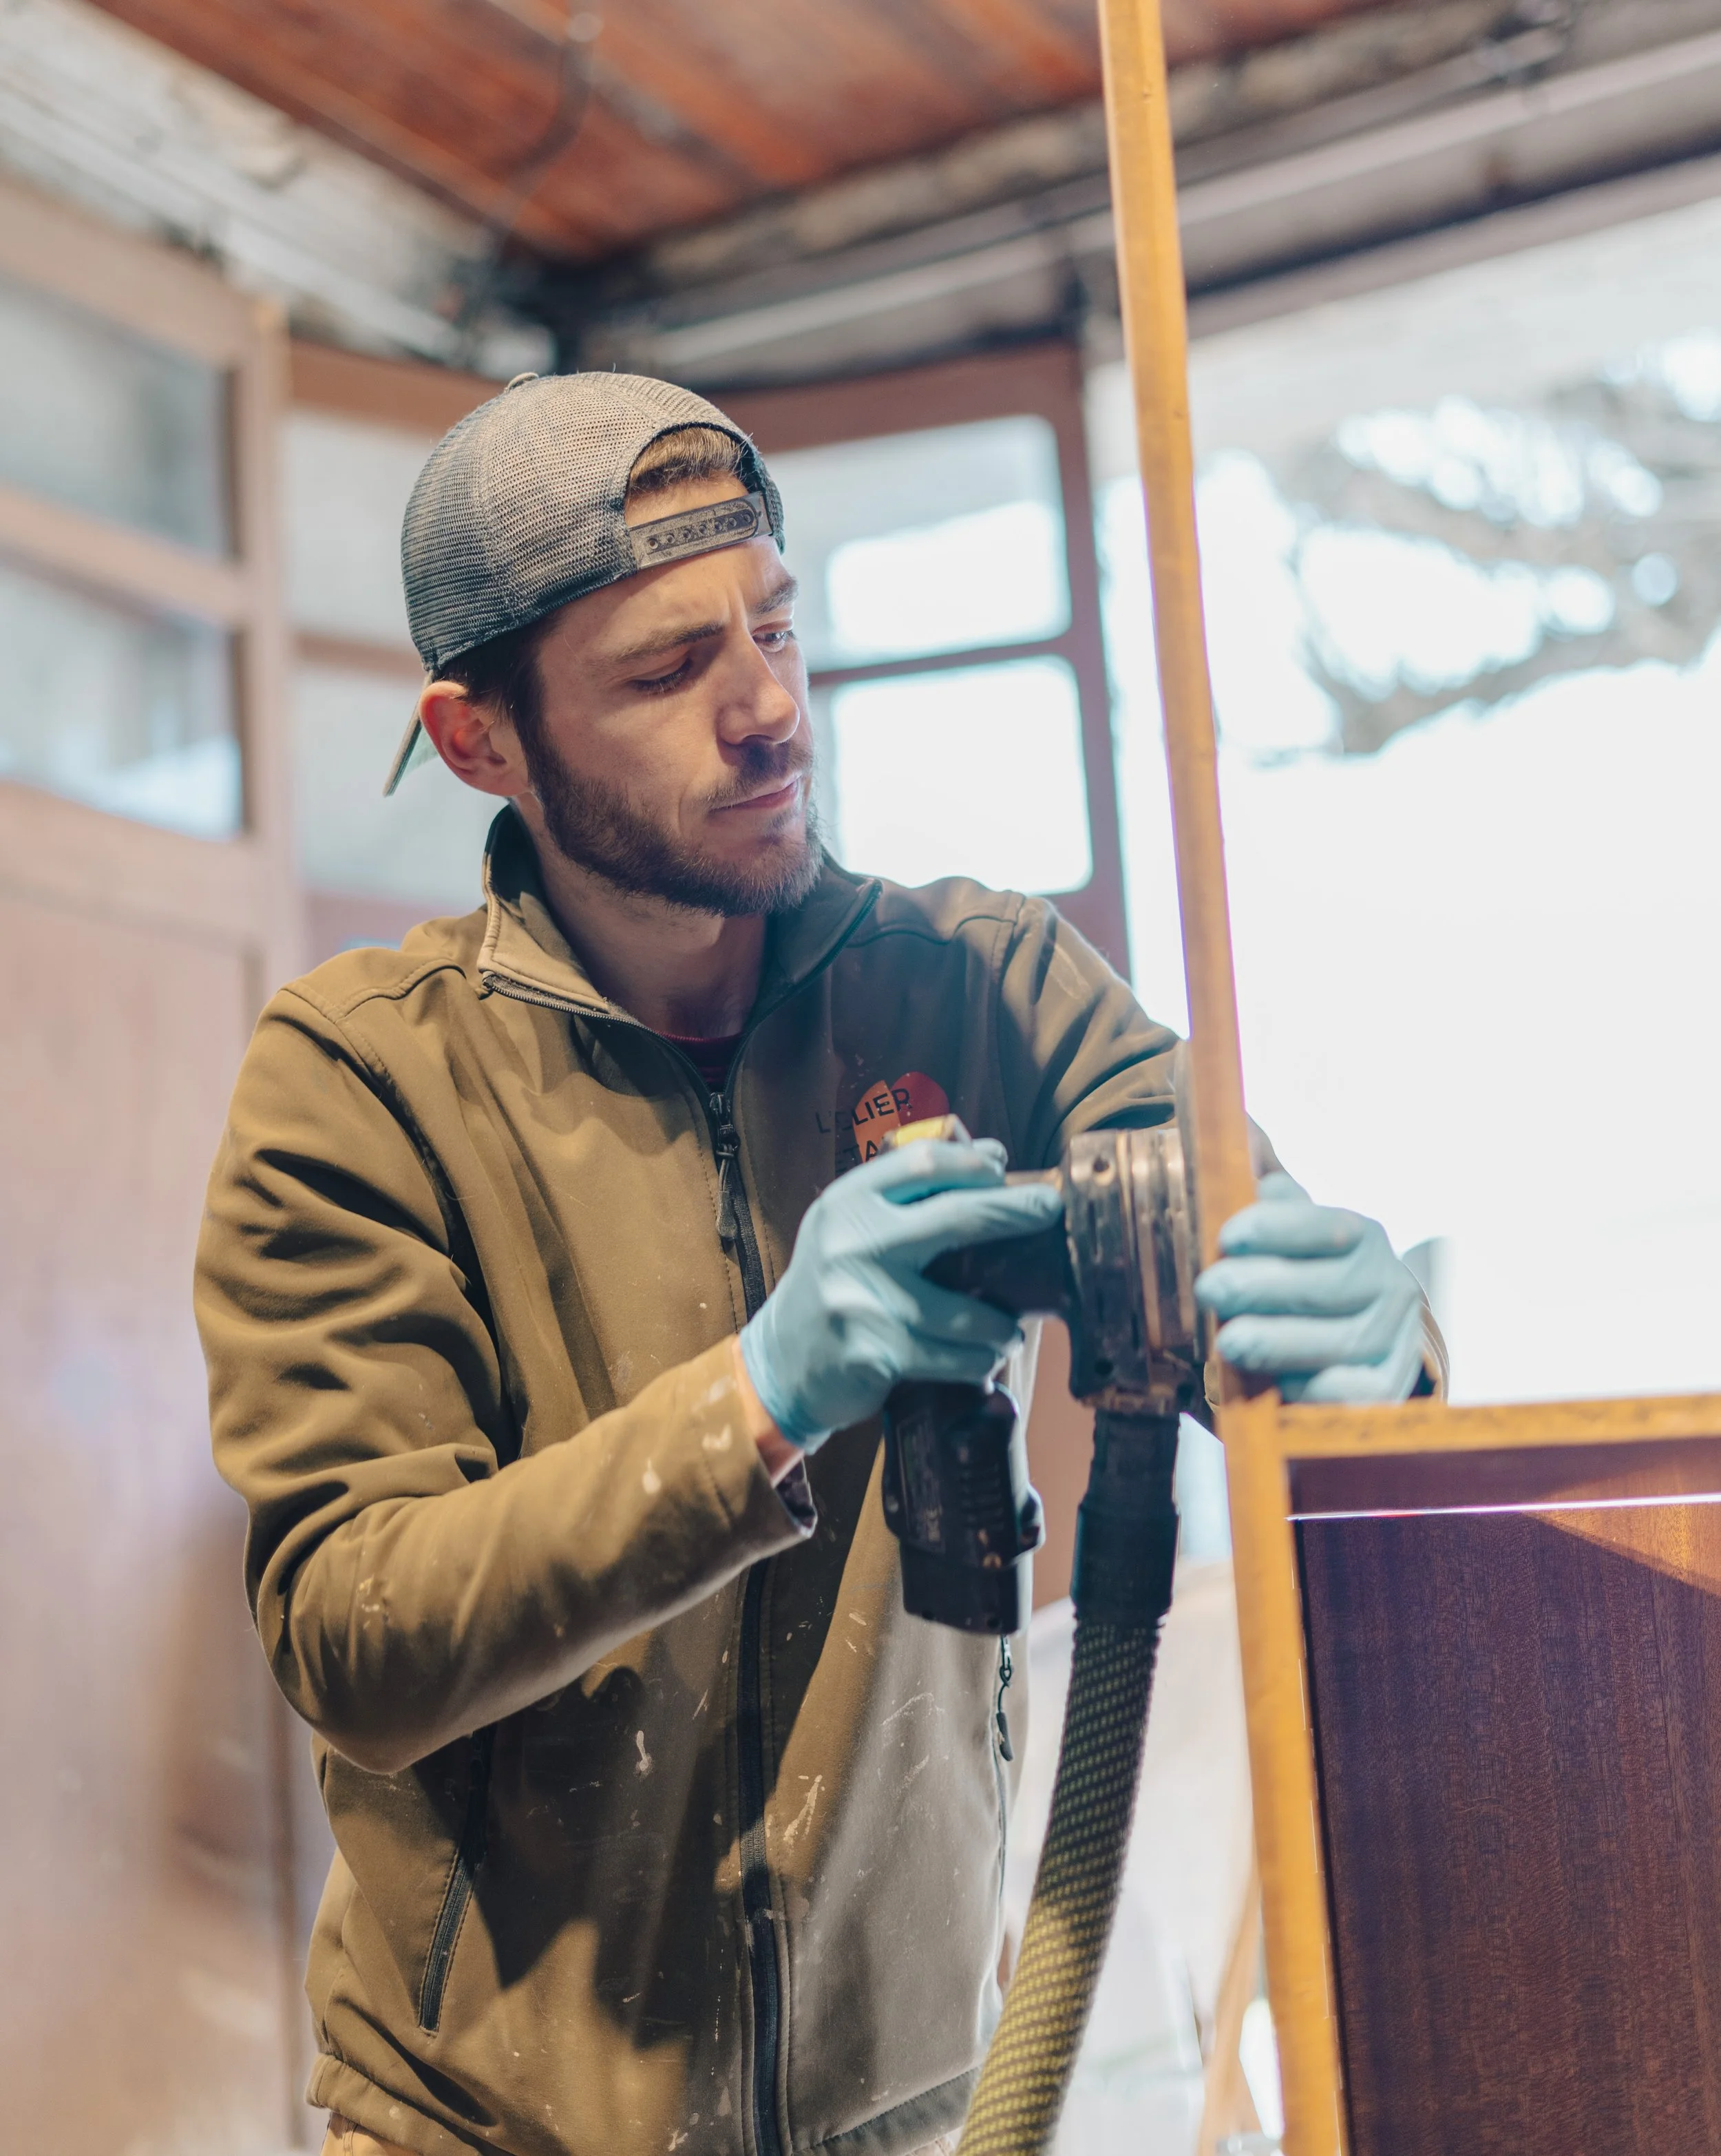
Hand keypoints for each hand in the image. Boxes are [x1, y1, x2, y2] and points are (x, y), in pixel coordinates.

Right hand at [740, 1139, 1063, 1448]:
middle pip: (957, 1217)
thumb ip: (909, 1193)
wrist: (781, 1360)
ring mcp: (866, 1300)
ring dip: (1002, 1324)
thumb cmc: (832, 1284)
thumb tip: (993, 1155)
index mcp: (847, 1202)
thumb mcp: (851, 1226)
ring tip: (1010, 1329)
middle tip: (1051, 1209)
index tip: (1004, 1170)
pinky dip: (980, 1360)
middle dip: (1015, 1212)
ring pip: (967, 1310)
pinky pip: (956, 1357)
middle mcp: (853, 1243)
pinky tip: (983, 1358)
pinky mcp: (880, 1353)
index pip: (923, 1162)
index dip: (974, 1163)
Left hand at [1195, 1173, 1424, 1402]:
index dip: (1280, 1227)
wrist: (1359, 1339)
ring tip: (1229, 1342)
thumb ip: (1261, 1189)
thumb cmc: (1300, 1277)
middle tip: (1210, 1290)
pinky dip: (1319, 1389)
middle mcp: (1388, 1282)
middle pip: (1332, 1286)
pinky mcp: (1388, 1387)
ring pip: (1344, 1342)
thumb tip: (1237, 1132)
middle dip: (1265, 1288)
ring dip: (1283, 1342)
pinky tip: (1279, 1384)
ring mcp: (1394, 1337)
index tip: (1229, 1235)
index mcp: (1360, 1236)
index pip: (1327, 1224)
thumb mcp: (1283, 1232)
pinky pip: (1358, 1393)